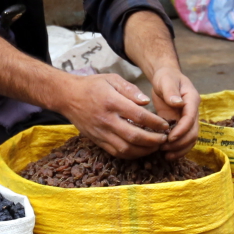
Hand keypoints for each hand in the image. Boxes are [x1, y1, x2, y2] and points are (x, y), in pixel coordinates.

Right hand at [55, 73, 171, 158]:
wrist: (68, 96)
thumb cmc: (92, 86)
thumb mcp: (112, 79)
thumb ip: (130, 89)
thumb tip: (146, 102)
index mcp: (112, 102)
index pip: (138, 116)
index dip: (155, 123)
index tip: (165, 125)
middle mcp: (106, 119)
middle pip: (134, 136)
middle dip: (153, 140)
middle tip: (165, 139)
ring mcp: (101, 132)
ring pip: (125, 149)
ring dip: (144, 151)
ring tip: (155, 146)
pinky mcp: (97, 140)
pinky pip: (116, 153)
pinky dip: (131, 154)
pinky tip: (141, 150)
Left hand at [148, 65, 199, 158]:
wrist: (166, 78)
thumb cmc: (166, 77)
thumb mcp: (166, 80)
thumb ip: (171, 91)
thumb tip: (178, 103)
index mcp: (192, 100)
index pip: (190, 118)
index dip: (182, 130)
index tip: (170, 138)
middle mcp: (193, 112)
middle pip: (193, 132)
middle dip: (180, 143)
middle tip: (164, 148)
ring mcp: (188, 120)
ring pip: (190, 139)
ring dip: (179, 149)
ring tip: (165, 155)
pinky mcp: (180, 125)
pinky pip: (183, 140)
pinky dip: (177, 149)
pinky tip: (166, 155)